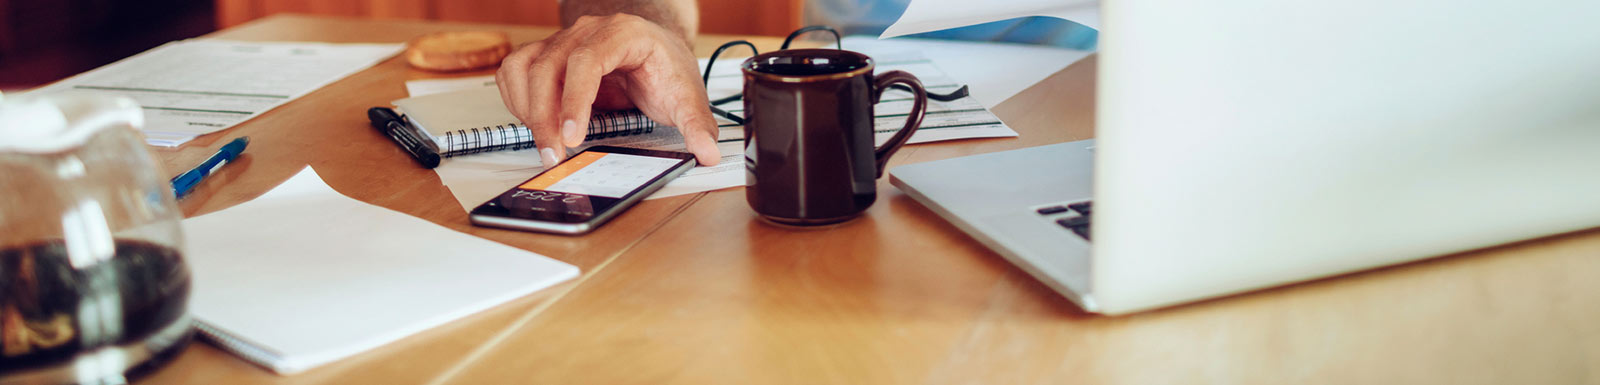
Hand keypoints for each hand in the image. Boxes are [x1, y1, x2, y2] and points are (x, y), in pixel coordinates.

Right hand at [496, 14, 720, 166]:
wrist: (653, 49)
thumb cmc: (664, 67)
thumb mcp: (687, 95)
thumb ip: (697, 125)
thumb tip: (708, 153)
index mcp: (623, 33)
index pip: (587, 59)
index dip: (575, 98)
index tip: (573, 135)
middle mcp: (587, 31)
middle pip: (549, 67)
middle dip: (546, 116)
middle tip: (555, 155)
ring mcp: (562, 41)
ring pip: (527, 69)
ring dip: (528, 111)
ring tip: (547, 146)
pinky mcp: (546, 55)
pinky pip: (516, 72)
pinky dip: (517, 100)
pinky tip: (535, 125)